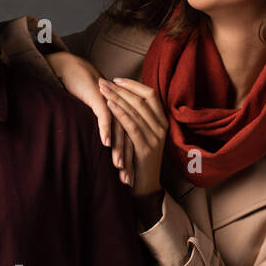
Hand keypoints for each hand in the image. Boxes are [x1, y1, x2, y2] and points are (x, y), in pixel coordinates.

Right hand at [48, 52, 135, 187]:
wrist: (77, 73)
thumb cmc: (86, 96)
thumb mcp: (98, 118)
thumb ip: (105, 133)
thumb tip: (105, 154)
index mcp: (125, 118)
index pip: (130, 144)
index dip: (131, 163)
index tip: (130, 181)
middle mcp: (122, 112)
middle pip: (128, 141)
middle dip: (128, 162)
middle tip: (128, 181)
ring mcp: (113, 106)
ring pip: (119, 131)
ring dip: (119, 150)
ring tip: (118, 166)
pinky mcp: (102, 100)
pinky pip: (105, 117)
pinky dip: (106, 130)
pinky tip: (106, 144)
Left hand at [98, 77, 167, 198]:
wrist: (145, 186)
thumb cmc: (139, 159)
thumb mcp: (141, 136)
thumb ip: (137, 119)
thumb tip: (123, 99)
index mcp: (162, 121)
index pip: (150, 95)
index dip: (133, 85)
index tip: (116, 79)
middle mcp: (162, 127)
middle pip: (141, 100)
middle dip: (121, 89)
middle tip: (103, 80)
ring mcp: (155, 138)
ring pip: (136, 111)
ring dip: (117, 98)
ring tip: (102, 89)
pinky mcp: (146, 149)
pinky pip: (132, 127)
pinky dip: (120, 114)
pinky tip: (108, 106)